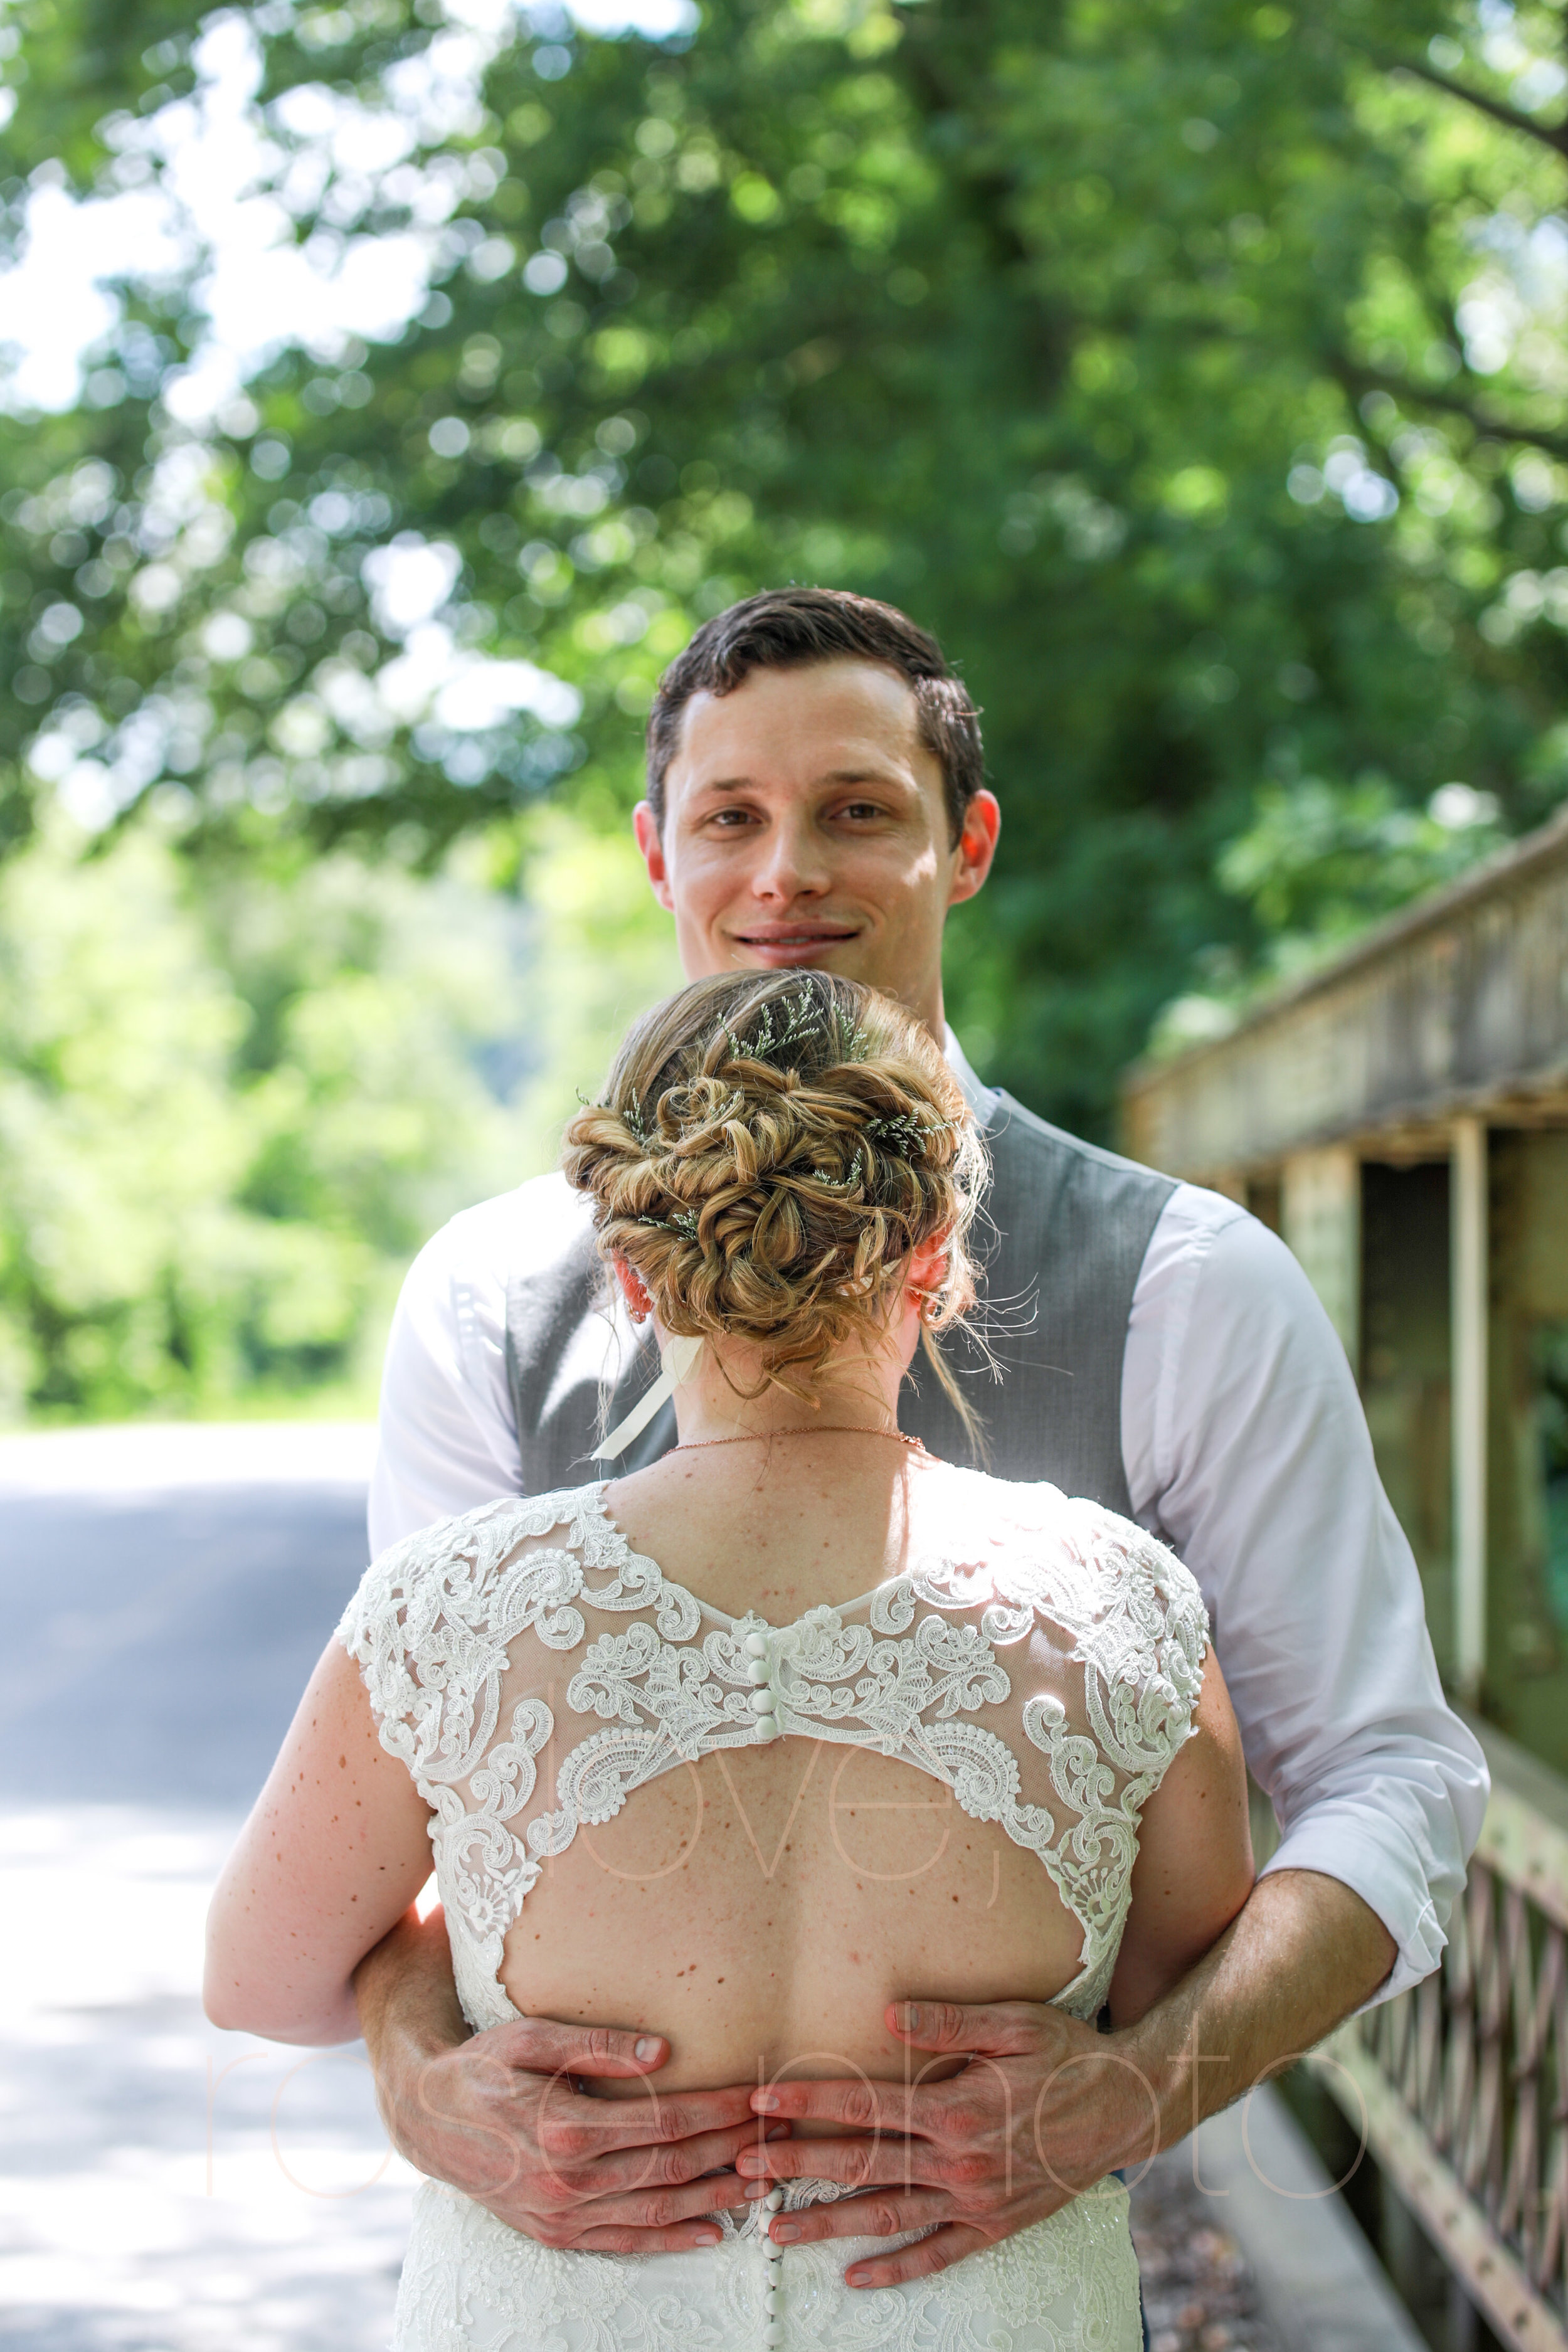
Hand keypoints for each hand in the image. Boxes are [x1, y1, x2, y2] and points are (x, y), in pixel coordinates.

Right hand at [398, 2014, 786, 2252]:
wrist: (429, 2120)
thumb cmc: (484, 2066)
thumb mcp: (532, 2039)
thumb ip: (598, 2045)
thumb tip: (664, 2051)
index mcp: (566, 2126)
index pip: (666, 2121)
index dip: (718, 2110)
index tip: (758, 2095)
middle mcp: (568, 2179)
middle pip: (672, 2166)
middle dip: (732, 2150)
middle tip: (779, 2133)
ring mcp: (563, 2215)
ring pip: (657, 2210)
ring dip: (716, 2197)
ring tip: (765, 2182)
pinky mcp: (557, 2234)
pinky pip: (626, 2242)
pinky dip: (672, 2238)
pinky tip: (712, 2231)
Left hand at [736, 1998, 1158, 2287]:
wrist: (1129, 2108)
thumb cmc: (1068, 2055)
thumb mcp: (1015, 2023)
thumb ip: (948, 2021)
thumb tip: (885, 2012)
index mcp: (956, 2106)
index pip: (864, 2103)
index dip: (809, 2100)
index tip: (760, 2100)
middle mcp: (959, 2160)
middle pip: (861, 2165)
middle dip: (796, 2165)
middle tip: (742, 2167)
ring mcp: (975, 2200)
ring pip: (886, 2216)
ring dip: (827, 2226)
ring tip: (774, 2231)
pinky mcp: (995, 2226)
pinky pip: (937, 2255)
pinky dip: (896, 2270)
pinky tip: (855, 2278)